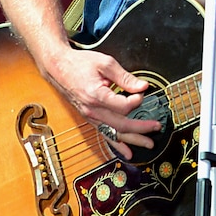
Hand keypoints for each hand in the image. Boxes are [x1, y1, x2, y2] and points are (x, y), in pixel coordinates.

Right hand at [41, 46, 162, 159]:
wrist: (58, 68)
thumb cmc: (79, 64)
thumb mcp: (105, 63)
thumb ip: (125, 77)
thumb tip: (142, 87)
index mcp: (96, 95)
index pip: (123, 106)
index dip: (136, 100)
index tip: (141, 92)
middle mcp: (92, 110)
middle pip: (121, 124)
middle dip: (141, 128)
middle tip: (156, 127)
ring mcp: (90, 116)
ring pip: (114, 133)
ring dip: (133, 139)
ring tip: (148, 144)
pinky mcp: (90, 118)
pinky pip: (105, 134)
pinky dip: (117, 144)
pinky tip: (127, 152)